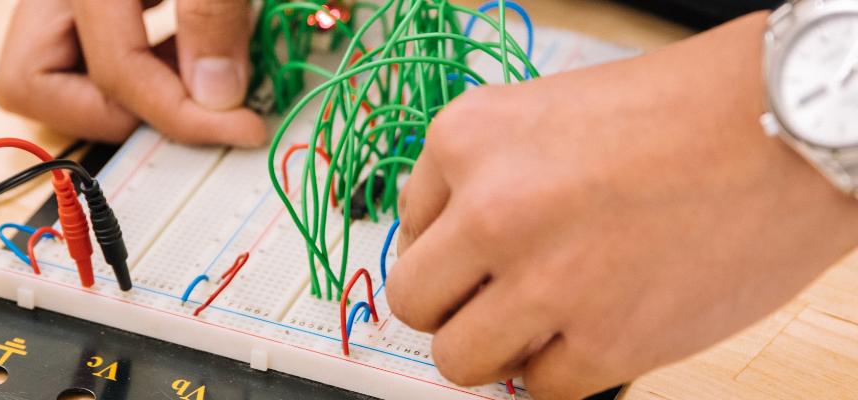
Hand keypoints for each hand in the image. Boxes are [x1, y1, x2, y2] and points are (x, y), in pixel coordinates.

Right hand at [0, 0, 265, 145]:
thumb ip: (211, 14)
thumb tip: (214, 96)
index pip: (114, 72)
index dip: (182, 114)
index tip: (242, 127)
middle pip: (31, 83)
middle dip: (115, 111)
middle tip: (188, 106)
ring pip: (53, 72)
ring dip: (125, 92)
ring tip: (197, 74)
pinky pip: (85, 48)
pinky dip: (136, 63)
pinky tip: (189, 51)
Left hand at [385, 12, 857, 399]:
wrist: (790, 129)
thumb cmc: (682, 113)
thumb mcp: (544, 113)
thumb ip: (481, 178)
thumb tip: (445, 251)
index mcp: (466, 139)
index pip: (409, 228)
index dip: (451, 244)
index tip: (487, 250)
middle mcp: (490, 211)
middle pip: (415, 303)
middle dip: (455, 306)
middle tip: (499, 297)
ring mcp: (544, 282)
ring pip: (460, 360)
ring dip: (497, 349)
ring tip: (546, 319)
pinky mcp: (607, 343)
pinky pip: (541, 390)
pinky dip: (564, 370)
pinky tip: (600, 326)